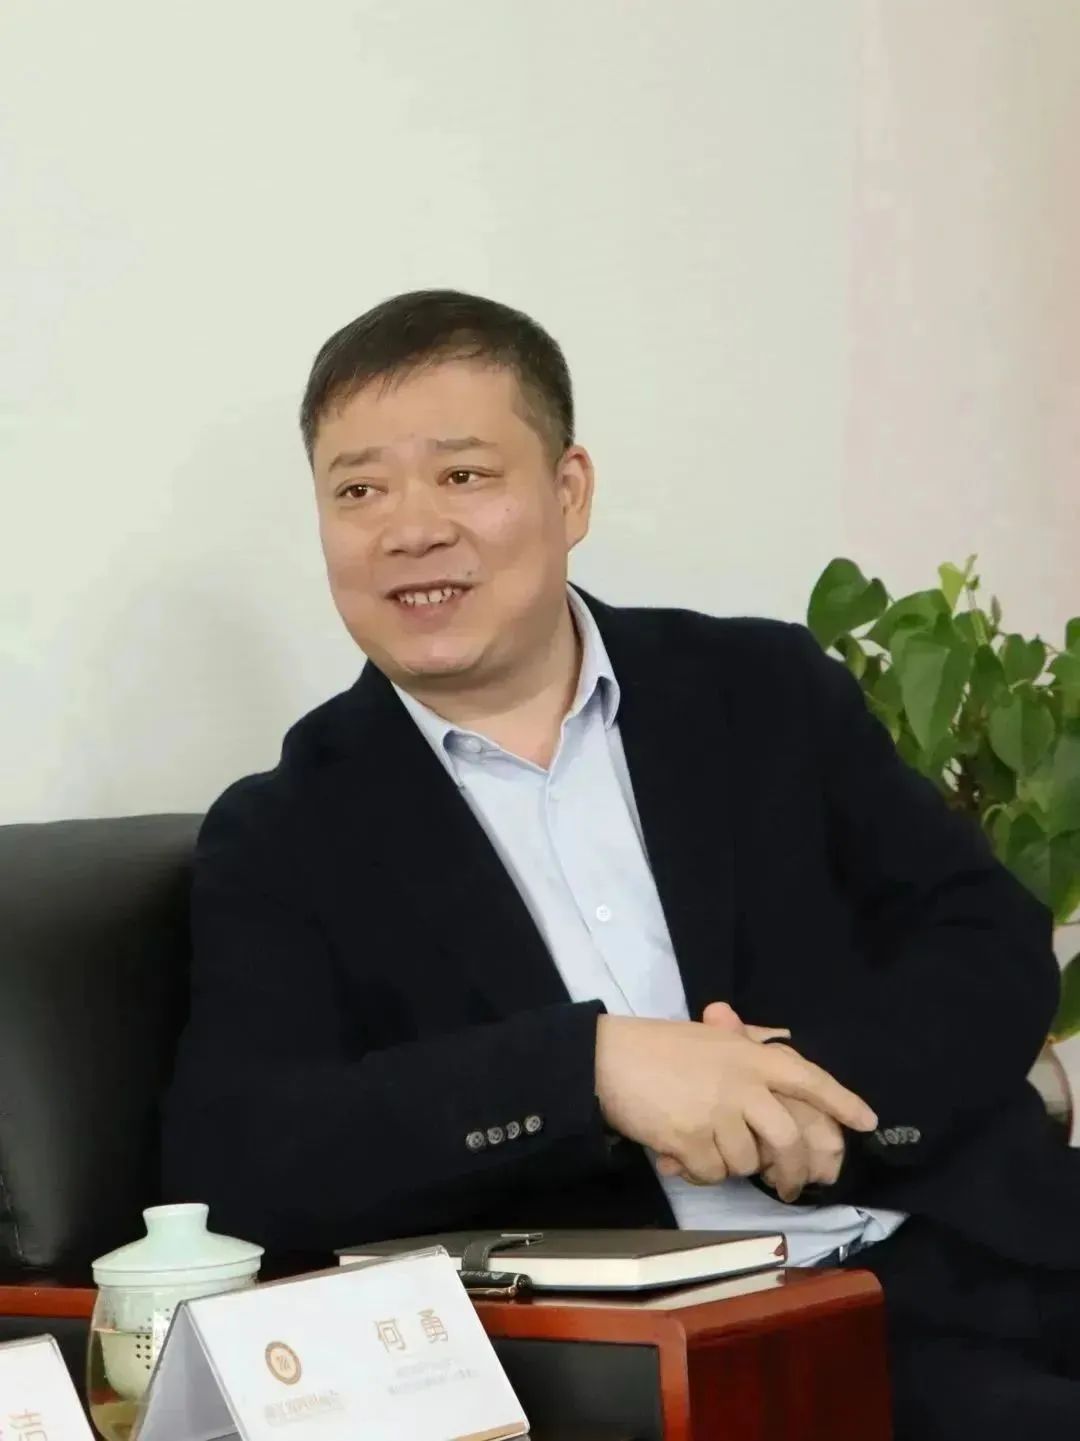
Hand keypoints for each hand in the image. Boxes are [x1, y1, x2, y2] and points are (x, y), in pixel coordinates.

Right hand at [594, 1012, 875, 1187]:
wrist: (607, 1059)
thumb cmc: (658, 1046)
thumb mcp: (710, 1038)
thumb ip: (746, 1045)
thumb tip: (781, 1043)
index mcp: (750, 1055)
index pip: (808, 1078)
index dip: (841, 1101)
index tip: (867, 1123)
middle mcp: (742, 1082)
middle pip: (789, 1138)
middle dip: (794, 1170)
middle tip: (789, 1186)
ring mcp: (717, 1112)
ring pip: (747, 1162)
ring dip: (728, 1164)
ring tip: (702, 1145)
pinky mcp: (692, 1139)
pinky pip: (712, 1173)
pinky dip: (698, 1171)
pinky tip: (679, 1153)